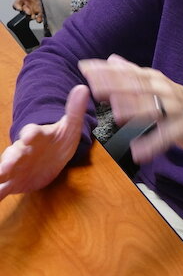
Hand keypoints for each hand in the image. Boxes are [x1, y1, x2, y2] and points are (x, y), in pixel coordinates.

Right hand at [0, 85, 88, 199]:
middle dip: (9, 159)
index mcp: (37, 136)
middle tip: (4, 168)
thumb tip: (82, 88)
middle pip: (14, 152)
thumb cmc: (59, 140)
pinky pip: (3, 187)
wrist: (52, 157)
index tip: (28, 136)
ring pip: (5, 169)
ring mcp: (17, 165)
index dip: (30, 133)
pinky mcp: (14, 181)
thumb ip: (74, 111)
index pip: (32, 132)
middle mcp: (23, 150)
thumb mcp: (71, 127)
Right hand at [13, 0, 42, 22]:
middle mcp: (27, 4)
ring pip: (30, 16)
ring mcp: (34, 9)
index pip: (16, 4)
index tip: (19, 8)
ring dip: (32, 17)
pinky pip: (39, 17)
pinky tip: (40, 18)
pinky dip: (39, 19)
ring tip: (34, 17)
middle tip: (29, 12)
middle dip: (25, 12)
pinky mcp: (41, 12)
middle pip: (23, 11)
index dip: (17, 6)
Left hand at [79, 55, 182, 162]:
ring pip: (152, 109)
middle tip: (94, 87)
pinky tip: (137, 153)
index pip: (126, 72)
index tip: (84, 67)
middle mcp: (163, 90)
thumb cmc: (180, 102)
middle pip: (137, 87)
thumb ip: (133, 73)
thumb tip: (111, 58)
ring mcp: (174, 109)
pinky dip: (152, 145)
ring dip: (135, 111)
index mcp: (154, 79)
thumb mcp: (156, 83)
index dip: (106, 70)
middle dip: (116, 85)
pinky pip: (165, 137)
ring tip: (117, 114)